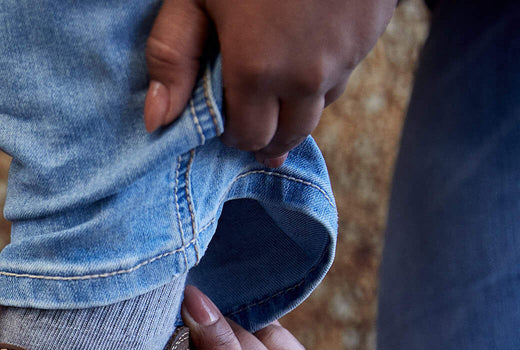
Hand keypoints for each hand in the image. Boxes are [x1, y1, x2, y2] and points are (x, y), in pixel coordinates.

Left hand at [144, 0, 396, 165]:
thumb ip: (174, 56)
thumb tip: (157, 121)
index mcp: (258, 71)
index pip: (249, 137)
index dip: (232, 133)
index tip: (223, 113)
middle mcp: (307, 75)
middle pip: (289, 133)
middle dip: (267, 130)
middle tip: (250, 111)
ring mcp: (347, 53)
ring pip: (321, 103)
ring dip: (298, 101)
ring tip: (278, 74)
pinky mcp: (374, 28)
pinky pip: (347, 67)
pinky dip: (326, 67)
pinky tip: (308, 40)